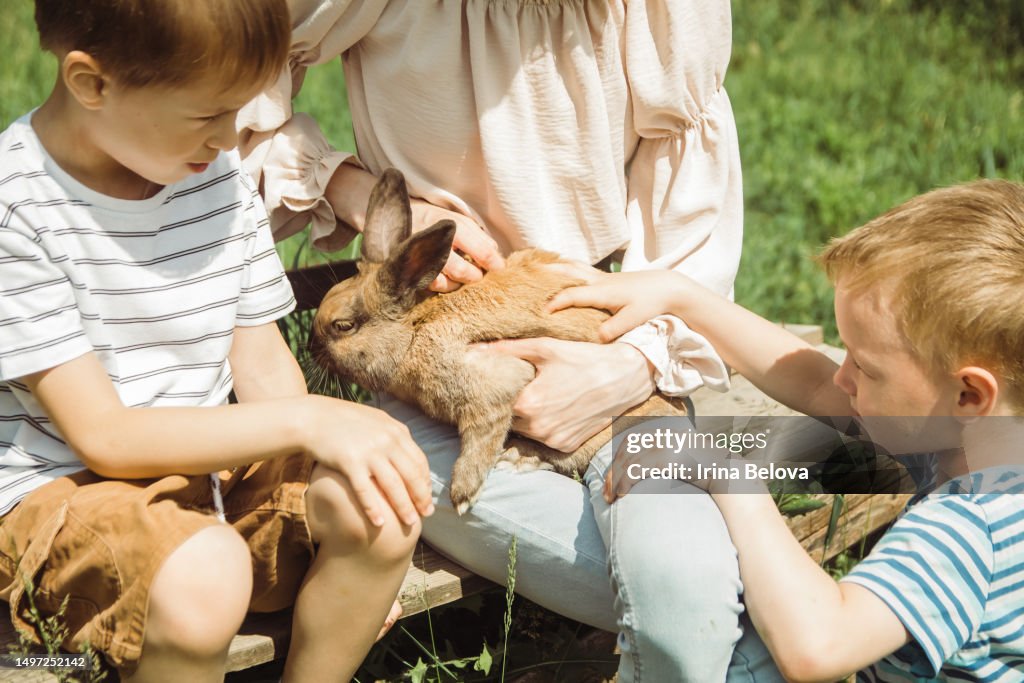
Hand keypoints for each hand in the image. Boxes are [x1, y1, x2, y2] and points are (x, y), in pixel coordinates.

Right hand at [304, 395, 432, 526]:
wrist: (313, 417)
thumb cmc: (343, 421)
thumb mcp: (375, 421)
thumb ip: (393, 434)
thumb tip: (409, 452)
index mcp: (396, 431)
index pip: (419, 460)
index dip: (425, 481)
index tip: (426, 496)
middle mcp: (387, 440)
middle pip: (411, 474)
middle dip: (421, 497)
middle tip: (426, 514)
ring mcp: (369, 451)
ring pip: (393, 485)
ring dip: (404, 506)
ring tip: (410, 523)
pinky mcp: (349, 462)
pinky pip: (365, 490)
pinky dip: (373, 508)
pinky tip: (379, 523)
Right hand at [409, 199, 504, 291]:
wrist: (394, 218)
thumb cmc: (432, 221)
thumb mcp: (455, 219)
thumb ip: (477, 235)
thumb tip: (495, 254)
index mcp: (447, 225)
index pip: (478, 249)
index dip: (492, 261)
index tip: (500, 268)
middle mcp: (431, 242)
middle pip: (460, 270)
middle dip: (473, 276)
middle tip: (478, 275)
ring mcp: (417, 258)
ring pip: (443, 283)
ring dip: (457, 284)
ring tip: (462, 278)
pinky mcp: (407, 271)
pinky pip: (428, 287)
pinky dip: (441, 286)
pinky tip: (446, 280)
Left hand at [483, 338, 655, 451]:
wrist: (624, 378)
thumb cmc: (583, 359)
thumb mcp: (545, 349)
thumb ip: (506, 350)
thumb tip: (473, 350)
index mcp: (527, 404)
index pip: (495, 402)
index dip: (495, 391)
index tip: (498, 381)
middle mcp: (537, 428)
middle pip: (509, 418)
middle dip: (511, 404)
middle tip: (522, 387)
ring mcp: (552, 440)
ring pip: (525, 430)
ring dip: (527, 417)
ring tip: (541, 396)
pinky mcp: (565, 446)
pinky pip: (544, 438)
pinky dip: (545, 426)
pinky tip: (556, 408)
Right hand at [547, 270, 699, 340]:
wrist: (667, 287)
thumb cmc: (650, 304)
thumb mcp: (633, 320)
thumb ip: (614, 329)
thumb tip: (595, 337)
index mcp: (602, 291)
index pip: (571, 295)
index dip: (554, 303)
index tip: (540, 312)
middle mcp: (598, 281)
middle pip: (567, 272)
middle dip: (545, 274)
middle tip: (524, 276)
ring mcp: (602, 277)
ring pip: (573, 267)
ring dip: (554, 267)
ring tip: (536, 268)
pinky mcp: (606, 277)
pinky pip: (580, 269)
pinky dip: (566, 267)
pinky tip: (560, 269)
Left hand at [602, 424, 735, 502]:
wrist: (731, 475)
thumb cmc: (712, 474)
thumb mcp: (689, 460)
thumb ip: (672, 460)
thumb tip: (658, 468)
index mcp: (669, 433)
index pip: (634, 441)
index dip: (619, 458)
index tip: (612, 475)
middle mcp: (666, 435)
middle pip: (628, 449)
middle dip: (613, 471)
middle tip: (605, 491)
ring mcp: (667, 445)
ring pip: (629, 461)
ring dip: (615, 481)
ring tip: (610, 498)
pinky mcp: (667, 458)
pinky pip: (637, 470)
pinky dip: (624, 483)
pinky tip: (621, 495)